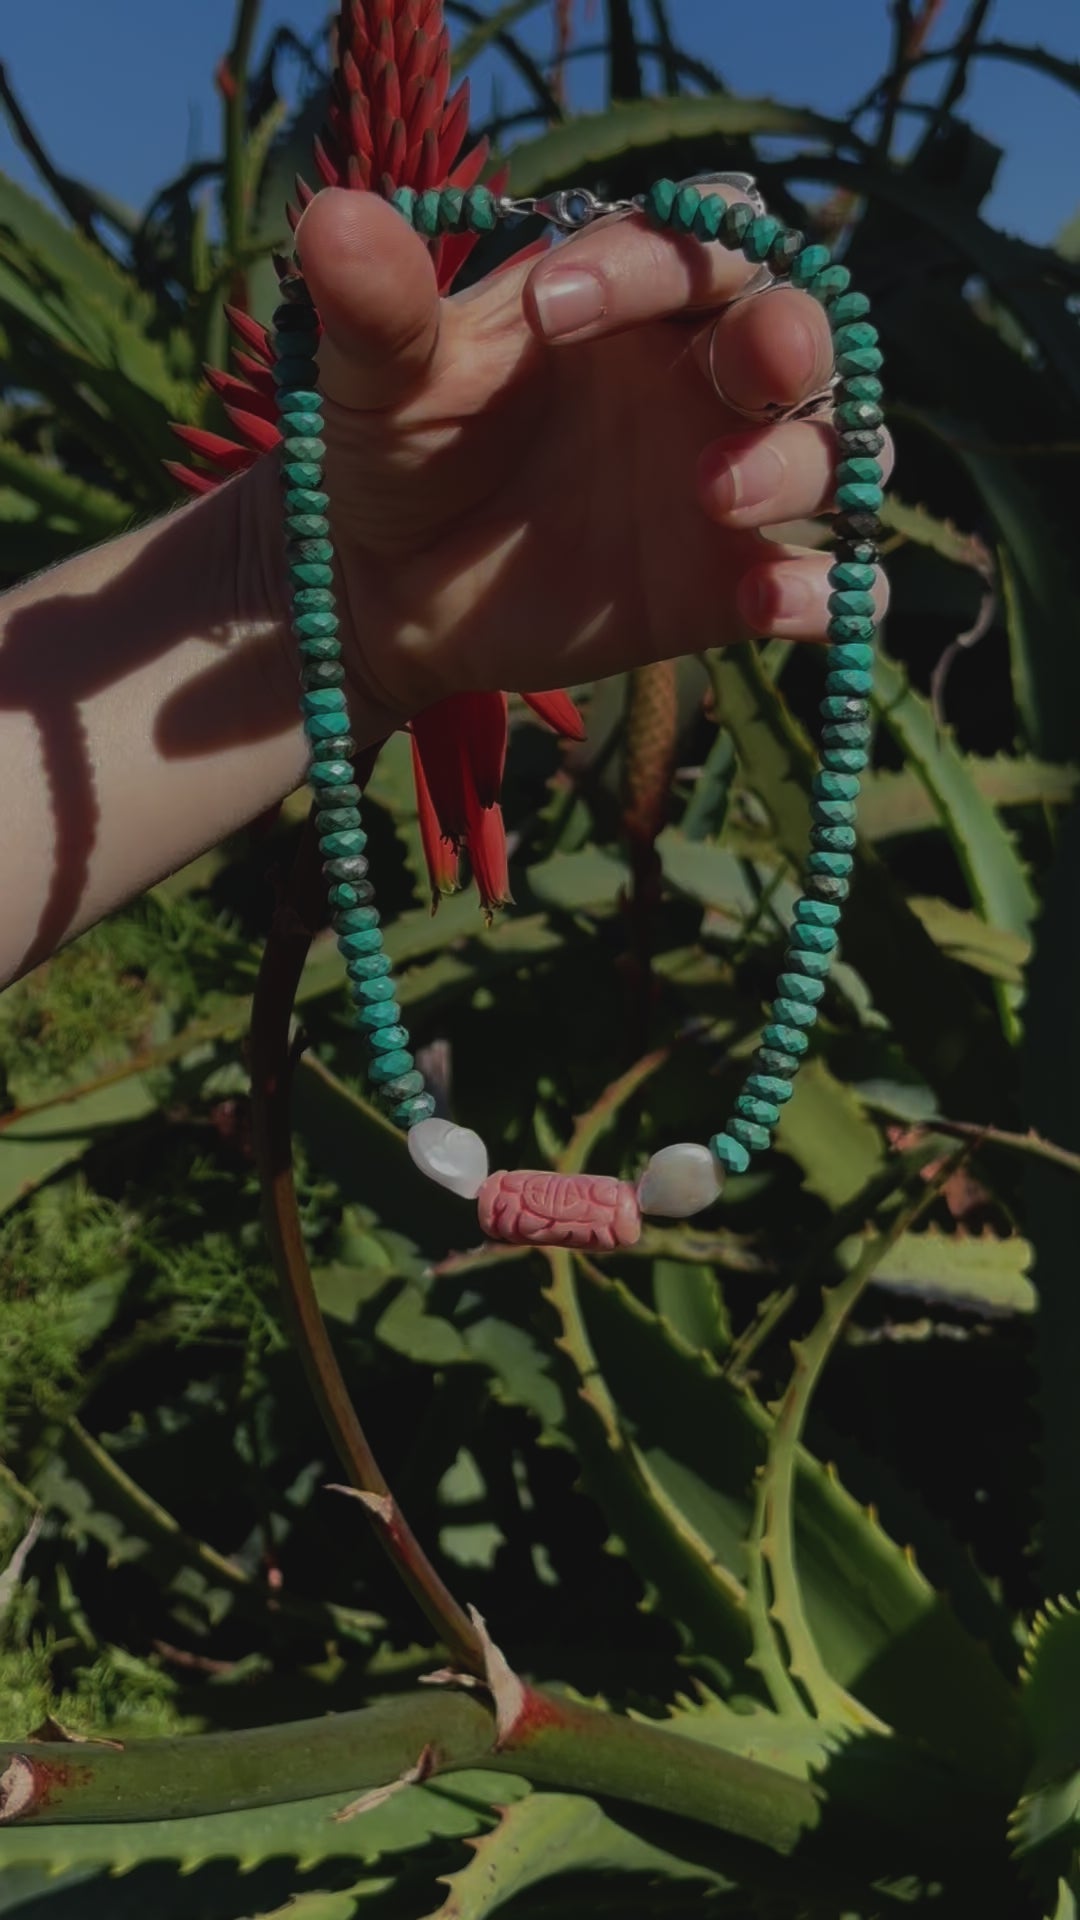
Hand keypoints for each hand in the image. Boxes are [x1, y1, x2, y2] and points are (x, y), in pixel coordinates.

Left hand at [274, 187, 890, 723]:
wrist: (388, 590)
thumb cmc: (399, 455)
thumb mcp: (381, 381)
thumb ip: (380, 310)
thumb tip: (334, 218)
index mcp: (632, 301)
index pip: (691, 244)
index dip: (646, 265)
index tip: (551, 314)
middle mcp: (700, 380)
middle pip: (802, 330)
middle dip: (790, 338)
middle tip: (747, 365)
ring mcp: (728, 484)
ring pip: (831, 449)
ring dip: (802, 461)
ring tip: (717, 494)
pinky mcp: (732, 588)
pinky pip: (827, 585)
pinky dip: (824, 595)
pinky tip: (772, 606)